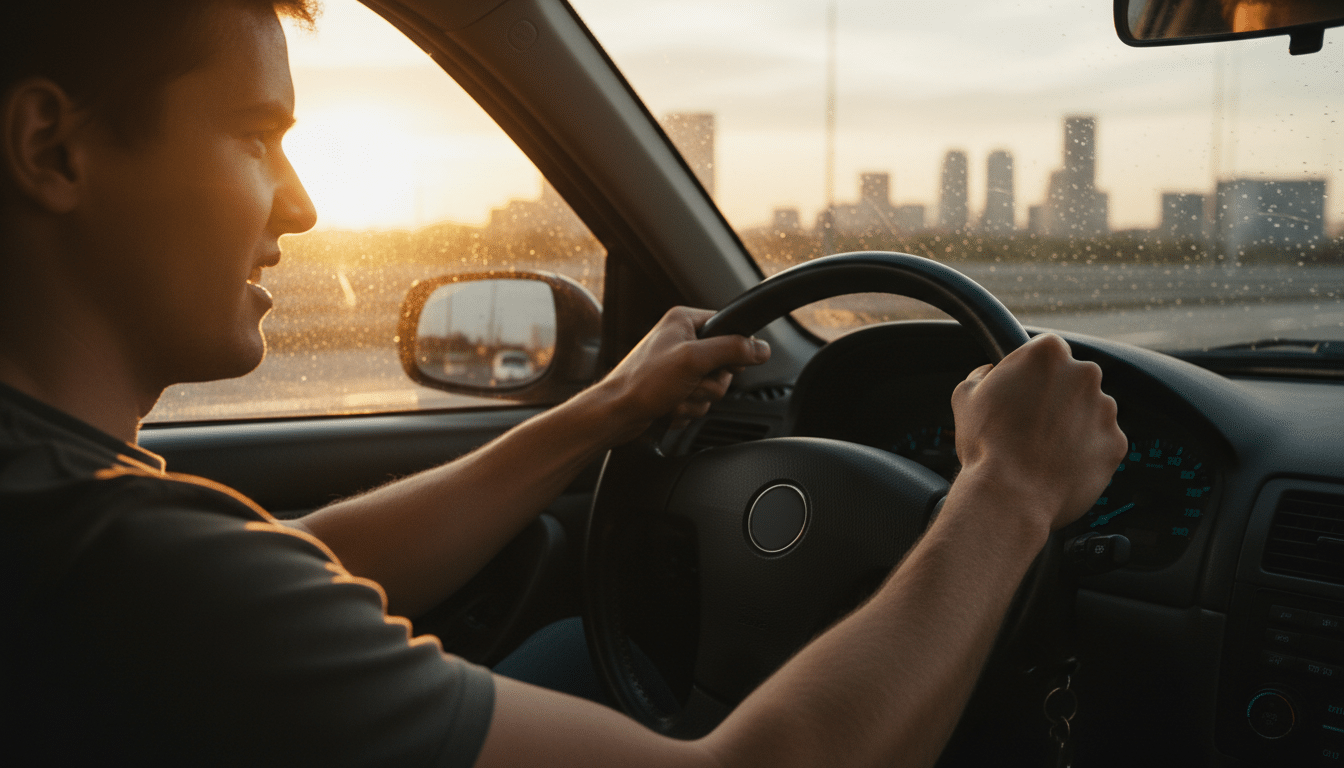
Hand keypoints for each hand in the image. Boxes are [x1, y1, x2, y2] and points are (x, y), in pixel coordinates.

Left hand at [594, 306, 770, 442]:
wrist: (616, 414)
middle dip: (708, 383)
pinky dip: (686, 409)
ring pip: (713, 387)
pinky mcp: (674, 389)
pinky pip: (699, 402)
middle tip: (688, 383)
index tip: (719, 363)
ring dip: (696, 399)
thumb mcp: (694, 359)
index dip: (731, 350)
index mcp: (684, 321)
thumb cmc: (643, 382)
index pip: (729, 328)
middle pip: (724, 364)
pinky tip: (668, 406)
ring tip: (673, 396)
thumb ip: (732, 349)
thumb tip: (762, 348)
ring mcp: (678, 367)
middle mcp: (682, 341)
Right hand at [950, 333, 1125, 530]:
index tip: (1024, 391)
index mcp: (1048, 354)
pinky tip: (1059, 465)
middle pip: (1074, 379)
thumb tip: (987, 373)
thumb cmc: (986, 445)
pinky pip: (1102, 443)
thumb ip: (981, 375)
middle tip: (1031, 424)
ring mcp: (1106, 409)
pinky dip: (1086, 452)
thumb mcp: (966, 397)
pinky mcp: (1117, 443)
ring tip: (1044, 450)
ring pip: (1091, 411)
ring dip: (1073, 425)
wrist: (1009, 495)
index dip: (1033, 373)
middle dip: (1058, 397)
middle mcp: (1084, 374)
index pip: (1048, 351)